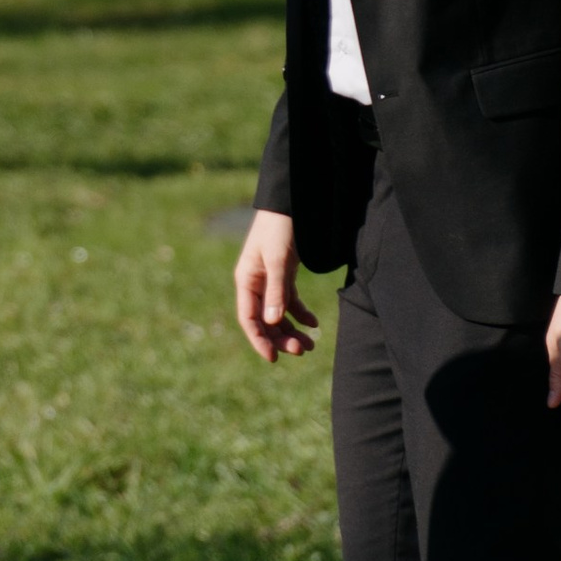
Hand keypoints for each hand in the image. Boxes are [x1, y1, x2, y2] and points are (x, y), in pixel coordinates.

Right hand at [234, 209, 318, 361]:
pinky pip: (289, 301)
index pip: (249, 318)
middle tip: (303, 350)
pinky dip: (300, 313)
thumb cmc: (280, 228)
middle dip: (281, 338)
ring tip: (311, 344)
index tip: (274, 358)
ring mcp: (269, 279)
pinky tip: (314, 323)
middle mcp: (255, 283)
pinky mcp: (284, 274)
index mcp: (246, 280)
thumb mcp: (278, 260)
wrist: (292, 201)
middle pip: (265, 320)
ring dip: (292, 330)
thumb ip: (276, 291)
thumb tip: (273, 323)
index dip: (259, 340)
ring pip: (278, 314)